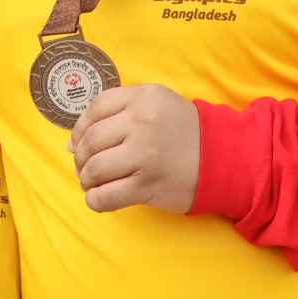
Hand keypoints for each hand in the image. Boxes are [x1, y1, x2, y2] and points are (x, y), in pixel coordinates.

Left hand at [69, 84, 200, 213]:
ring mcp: (144, 155)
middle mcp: (142, 123)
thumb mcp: (158, 104)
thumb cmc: (185, 132)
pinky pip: (105, 196)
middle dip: (81, 158)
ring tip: (92, 182)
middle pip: (91, 141)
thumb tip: (73, 143)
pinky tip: (100, 197)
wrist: (224, 158)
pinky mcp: (147, 185)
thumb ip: (120, 112)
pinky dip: (95, 200)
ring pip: (94, 169)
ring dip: (86, 179)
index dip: (79, 128)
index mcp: (144, 98)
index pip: (96, 108)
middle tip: (85, 167)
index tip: (77, 143)